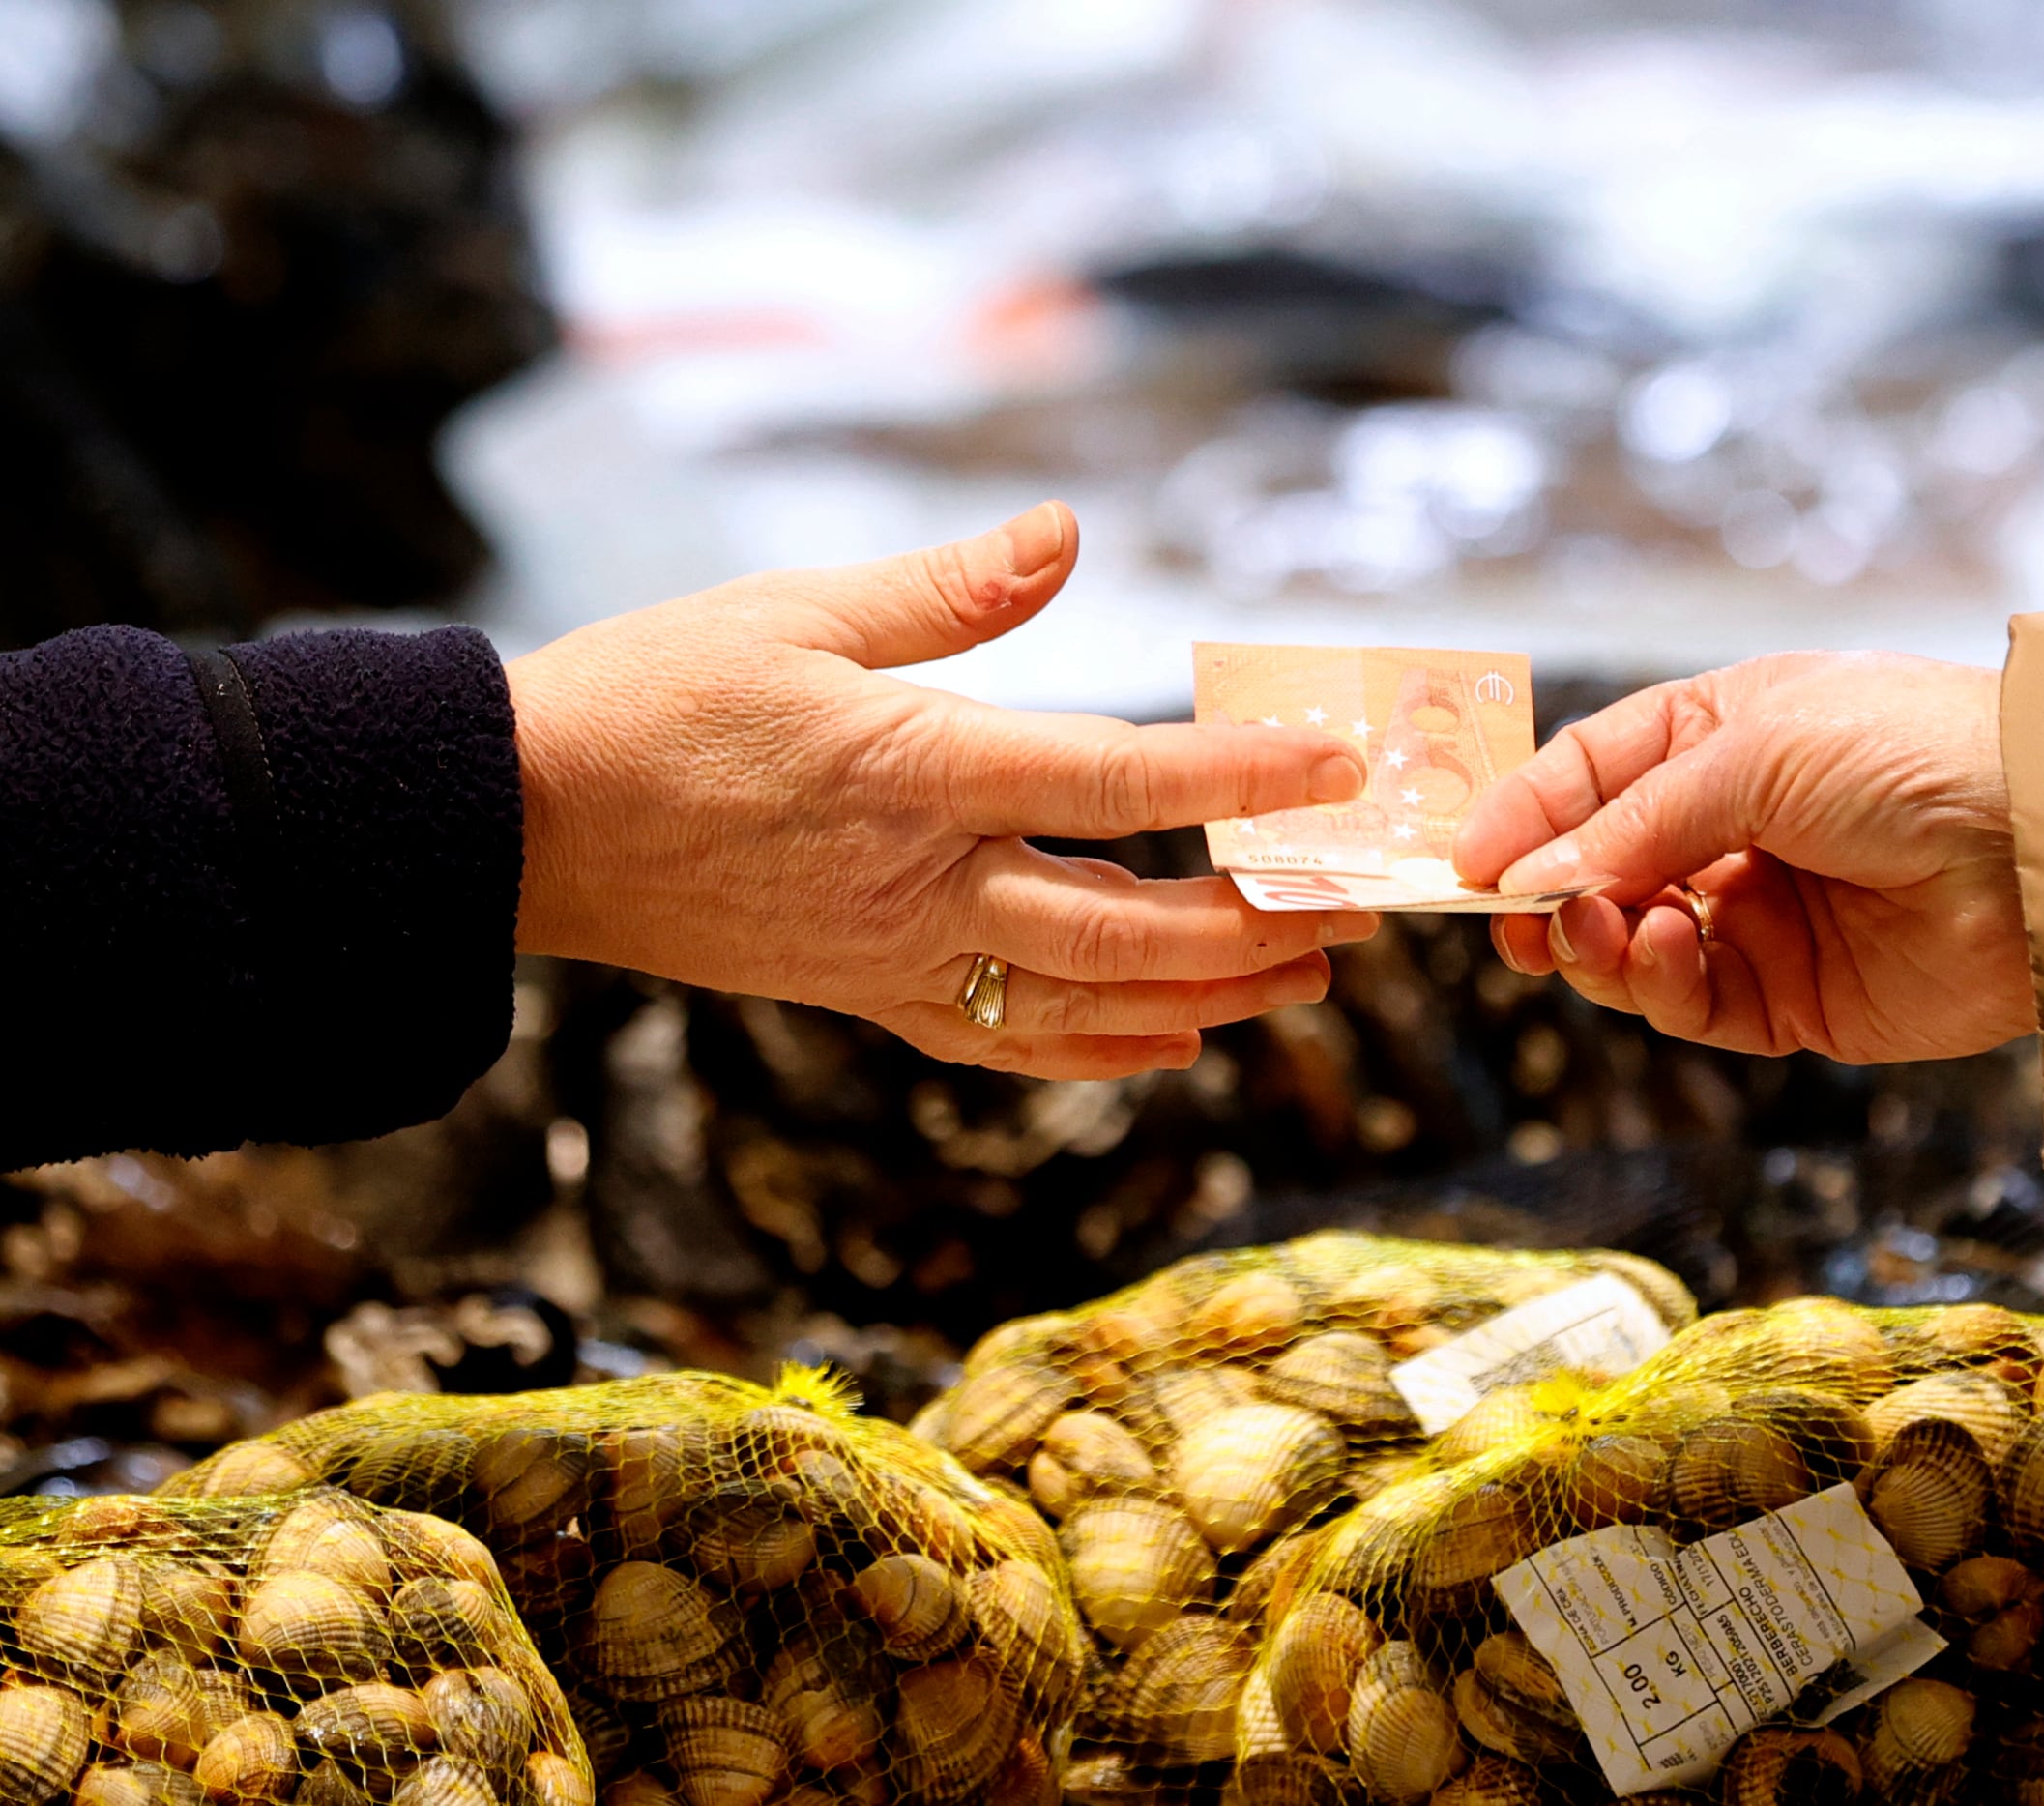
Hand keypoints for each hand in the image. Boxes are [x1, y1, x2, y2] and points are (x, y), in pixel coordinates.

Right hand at [506, 503, 1376, 1077]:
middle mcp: (921, 883)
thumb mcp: (794, 610)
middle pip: (1126, 926)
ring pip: (1083, 999)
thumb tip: (1068, 531)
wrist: (525, 823)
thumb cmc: (655, 697)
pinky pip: (1003, 1043)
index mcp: (914, 769)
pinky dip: (1098, 1048)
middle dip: (1255, 923)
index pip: (1114, 776)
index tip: (1335, 769)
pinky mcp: (867, 996)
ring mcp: (896, 957)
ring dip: (1205, 994)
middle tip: (1353, 908)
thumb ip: (949, 588)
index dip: (1236, 776)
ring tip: (1300, 973)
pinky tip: (1169, 1041)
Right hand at [1453, 652, 2032, 1062]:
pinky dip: (1664, 986)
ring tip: (1601, 933)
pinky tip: (1669, 952)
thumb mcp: (1757, 750)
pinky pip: (1695, 1005)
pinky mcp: (1795, 999)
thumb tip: (1535, 878)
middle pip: (1598, 872)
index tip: (1464, 860)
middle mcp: (1735, 826)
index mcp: (1724, 736)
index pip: (1592, 775)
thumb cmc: (1916, 753)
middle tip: (1511, 920)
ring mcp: (1763, 915)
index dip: (1525, 816)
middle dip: (1549, 897)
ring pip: (1635, 948)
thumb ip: (1637, 819)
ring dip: (1600, 944)